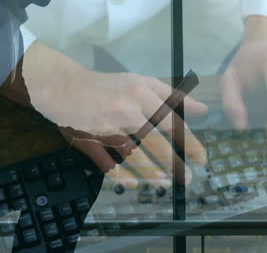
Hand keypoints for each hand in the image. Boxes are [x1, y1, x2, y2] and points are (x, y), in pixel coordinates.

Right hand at [21, 41, 207, 186]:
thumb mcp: (141, 82)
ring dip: (150, 171)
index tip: (201, 158)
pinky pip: (105, 162)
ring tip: (165, 183)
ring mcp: (105, 127)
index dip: (187, 141)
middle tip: (187, 178)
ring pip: (131, 154)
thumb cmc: (108, 86)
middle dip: (173, 161)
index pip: (169, 120)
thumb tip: (202, 109)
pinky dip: (119, 175)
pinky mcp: (89, 140)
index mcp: (139, 93)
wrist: (64, 87)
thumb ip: (172, 96)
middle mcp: (124, 110)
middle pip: (153, 140)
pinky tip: (133, 183)